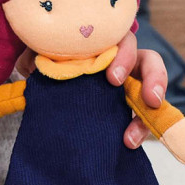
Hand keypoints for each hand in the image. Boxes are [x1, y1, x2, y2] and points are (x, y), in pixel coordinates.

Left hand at [15, 33, 168, 150]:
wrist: (53, 80)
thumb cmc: (53, 59)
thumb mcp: (43, 54)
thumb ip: (37, 55)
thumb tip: (31, 66)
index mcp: (105, 42)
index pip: (123, 41)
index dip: (124, 57)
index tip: (113, 79)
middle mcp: (123, 60)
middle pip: (149, 61)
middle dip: (153, 79)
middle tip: (147, 99)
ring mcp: (130, 84)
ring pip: (153, 90)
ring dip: (150, 112)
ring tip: (134, 134)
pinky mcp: (130, 106)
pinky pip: (143, 116)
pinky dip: (138, 129)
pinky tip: (128, 142)